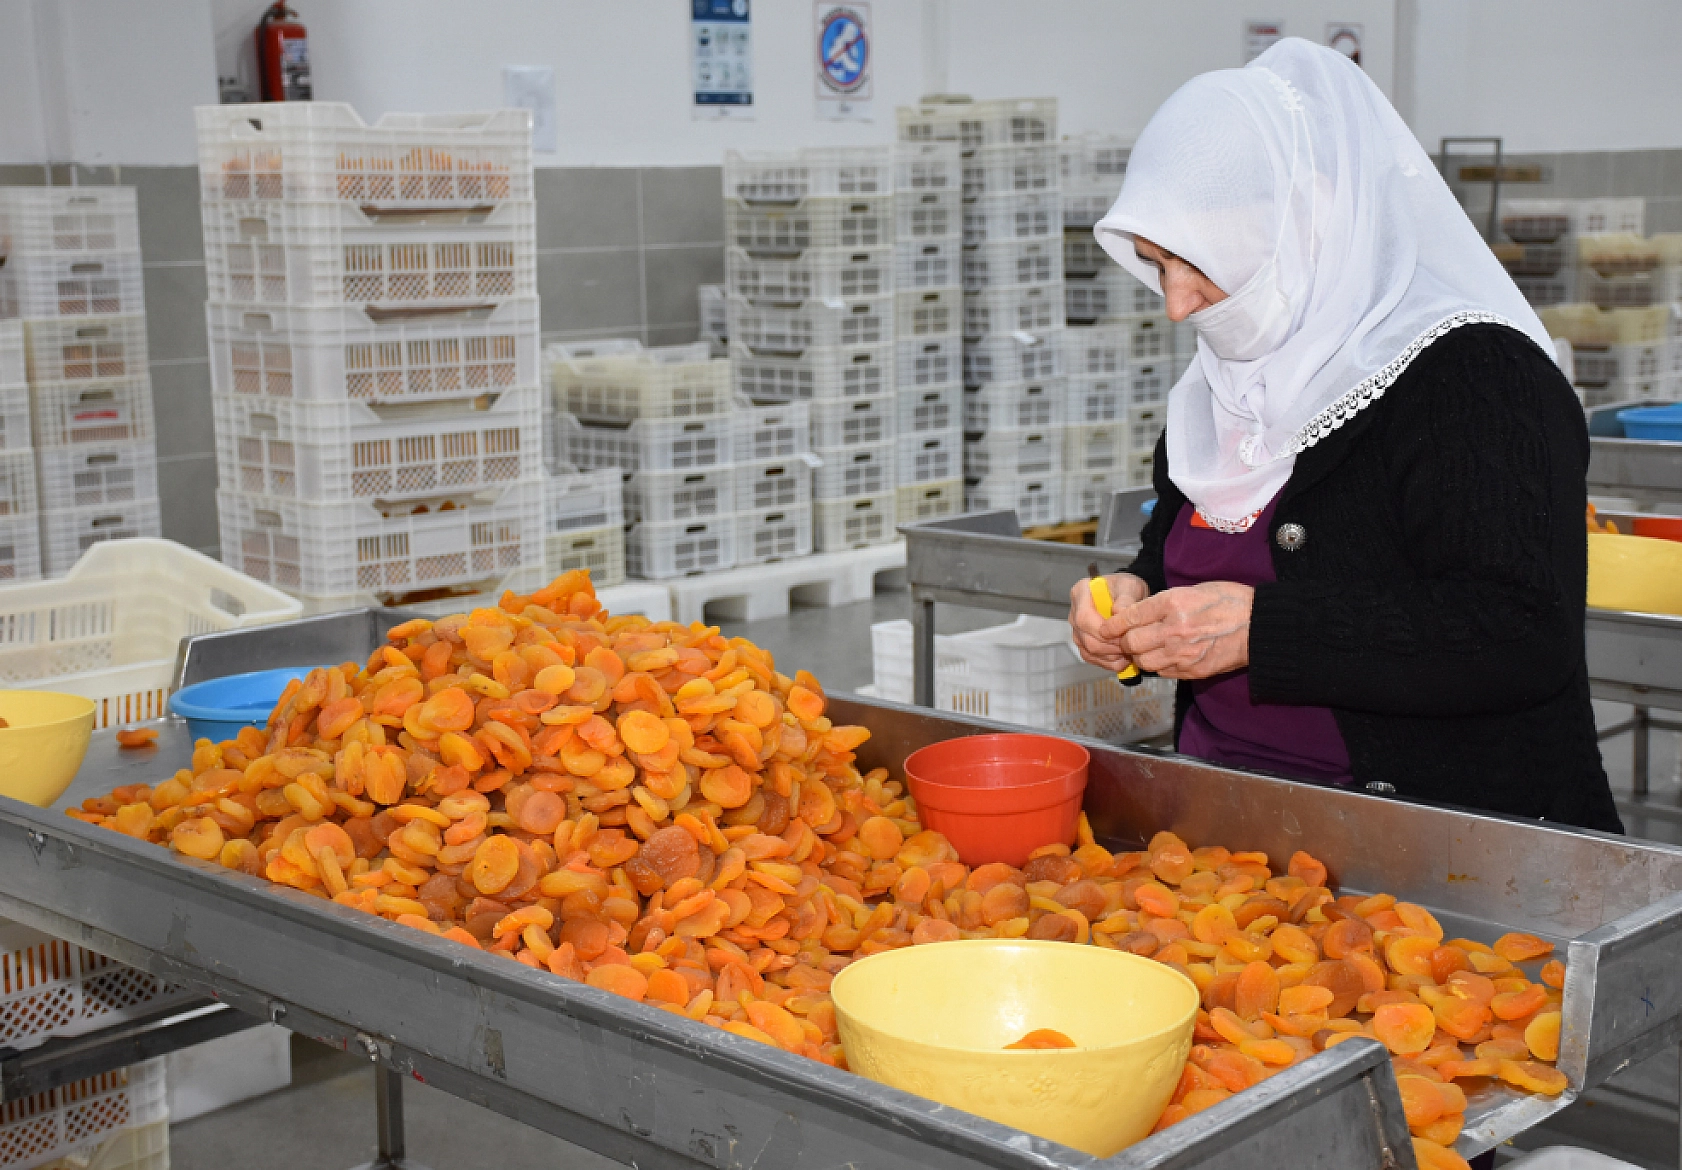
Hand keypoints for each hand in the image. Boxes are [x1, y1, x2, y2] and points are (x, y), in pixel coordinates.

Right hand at [1069, 572, 1149, 672]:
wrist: (1126, 596)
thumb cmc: (1126, 588)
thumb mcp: (1130, 586)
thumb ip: (1126, 598)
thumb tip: (1119, 613)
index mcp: (1081, 593)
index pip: (1084, 618)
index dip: (1103, 631)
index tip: (1123, 634)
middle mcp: (1075, 612)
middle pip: (1085, 638)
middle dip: (1109, 647)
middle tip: (1130, 645)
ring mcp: (1077, 630)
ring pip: (1088, 651)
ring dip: (1110, 656)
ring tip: (1129, 651)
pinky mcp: (1083, 643)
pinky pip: (1092, 658)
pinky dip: (1108, 662)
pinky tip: (1123, 658)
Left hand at [1111, 582, 1253, 679]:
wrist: (1260, 626)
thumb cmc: (1229, 601)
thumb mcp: (1193, 590)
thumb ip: (1163, 603)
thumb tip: (1137, 614)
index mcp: (1172, 603)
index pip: (1129, 617)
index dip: (1113, 624)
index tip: (1106, 628)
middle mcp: (1174, 629)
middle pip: (1131, 644)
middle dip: (1125, 642)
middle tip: (1129, 639)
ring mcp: (1183, 653)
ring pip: (1143, 662)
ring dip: (1141, 656)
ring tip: (1150, 648)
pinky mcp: (1192, 671)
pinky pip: (1163, 672)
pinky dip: (1159, 666)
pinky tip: (1167, 656)